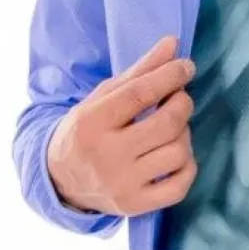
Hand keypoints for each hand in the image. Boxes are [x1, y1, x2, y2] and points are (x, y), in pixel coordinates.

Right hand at [46, 34, 197, 216]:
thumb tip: (173, 44)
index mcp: (92, 122)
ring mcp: (122, 184)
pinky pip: (180, 186)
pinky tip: (177, 155)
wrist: (60, 179)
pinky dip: (188, 166)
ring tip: (173, 128)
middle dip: (182, 104)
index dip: (170, 76)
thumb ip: (140, 71)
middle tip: (179, 98)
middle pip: (166, 124)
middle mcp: (107, 155)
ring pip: (177, 153)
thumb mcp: (103, 97)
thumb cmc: (87, 130)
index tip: (186, 67)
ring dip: (185, 134)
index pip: (140, 93)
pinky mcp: (135, 205)